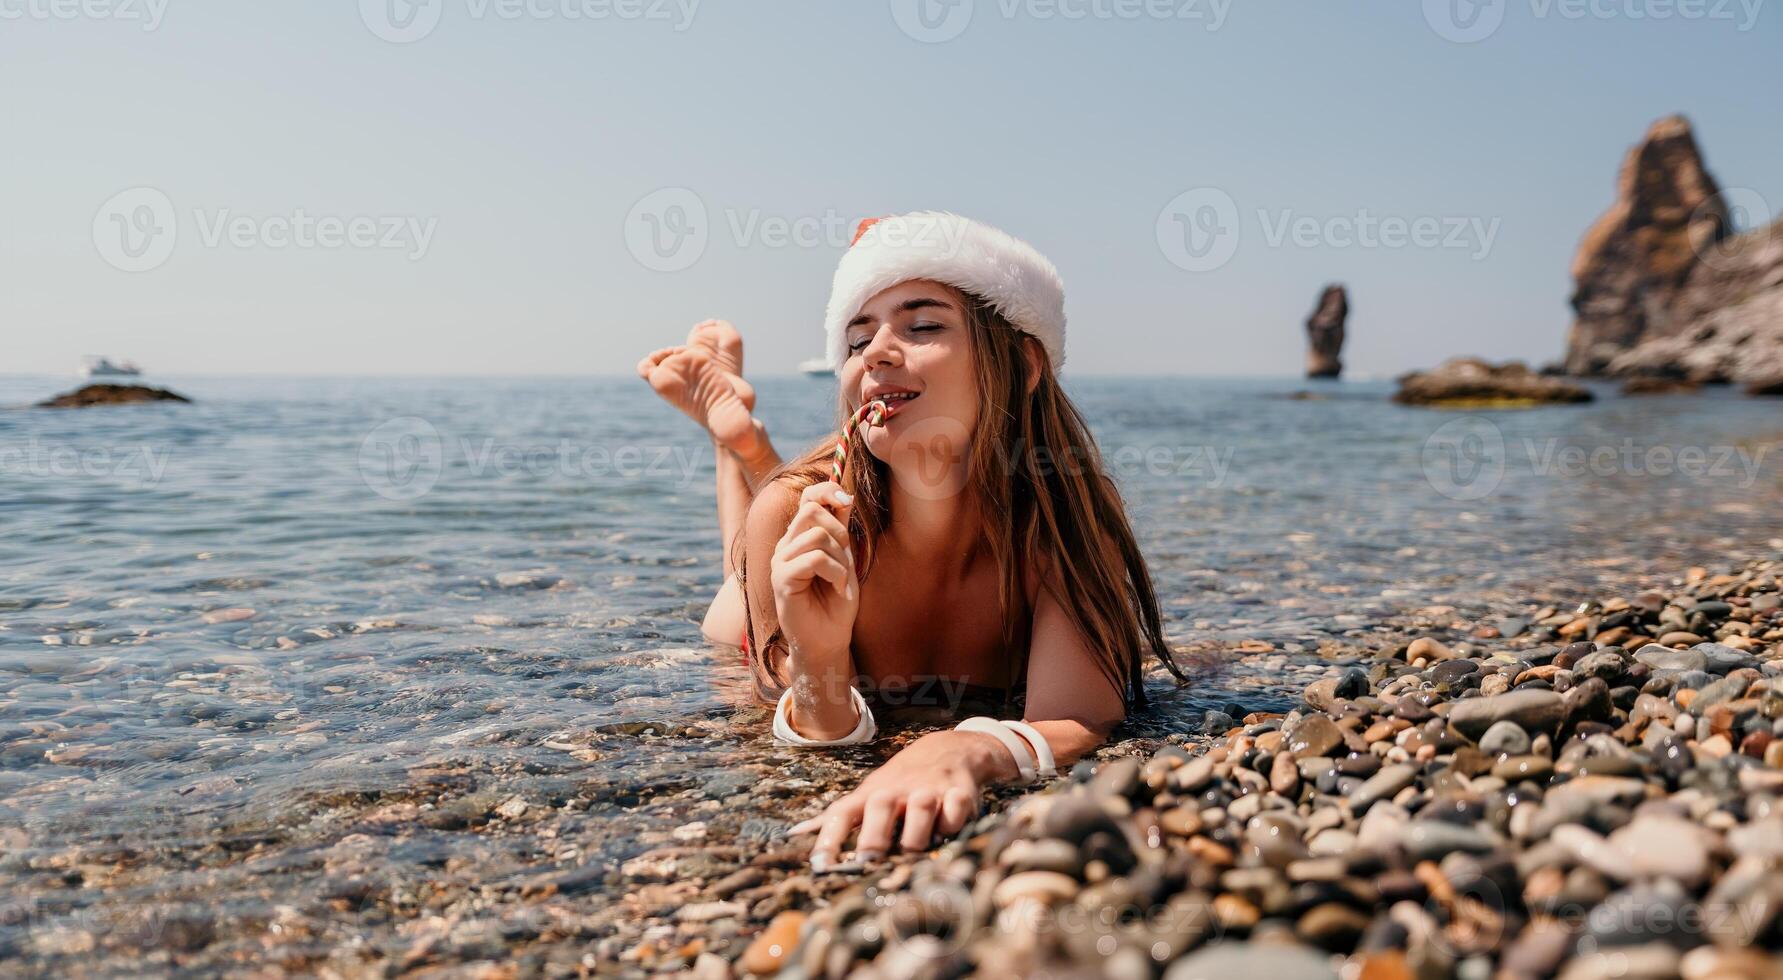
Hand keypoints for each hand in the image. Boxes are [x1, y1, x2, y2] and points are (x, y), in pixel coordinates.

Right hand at [770, 482, 859, 659]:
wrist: (828, 639)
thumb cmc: (836, 602)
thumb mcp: (844, 559)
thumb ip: (840, 528)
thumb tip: (843, 494)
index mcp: (799, 538)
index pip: (806, 498)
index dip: (826, 490)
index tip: (846, 498)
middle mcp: (786, 545)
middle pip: (811, 511)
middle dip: (839, 530)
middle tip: (846, 557)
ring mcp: (780, 561)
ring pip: (817, 536)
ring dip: (840, 558)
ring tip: (840, 579)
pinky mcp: (781, 579)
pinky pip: (815, 559)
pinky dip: (835, 572)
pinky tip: (835, 588)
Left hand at [788, 732, 987, 867]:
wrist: (947, 750)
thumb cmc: (899, 783)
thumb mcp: (866, 795)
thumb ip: (836, 818)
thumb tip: (794, 835)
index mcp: (870, 795)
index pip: (843, 814)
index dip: (829, 838)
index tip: (820, 865)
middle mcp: (897, 791)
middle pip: (880, 806)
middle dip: (874, 835)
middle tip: (868, 861)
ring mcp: (929, 790)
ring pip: (921, 807)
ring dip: (916, 833)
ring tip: (912, 852)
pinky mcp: (959, 793)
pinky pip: (956, 809)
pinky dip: (953, 824)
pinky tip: (949, 835)